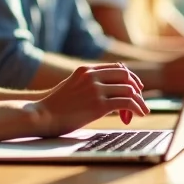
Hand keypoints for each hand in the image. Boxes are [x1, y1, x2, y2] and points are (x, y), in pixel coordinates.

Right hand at [28, 64, 147, 137]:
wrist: (41, 116)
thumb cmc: (54, 106)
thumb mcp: (71, 87)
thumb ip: (88, 85)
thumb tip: (107, 94)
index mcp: (86, 70)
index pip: (117, 68)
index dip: (130, 78)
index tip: (136, 89)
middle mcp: (92, 76)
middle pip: (126, 76)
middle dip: (137, 89)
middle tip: (140, 101)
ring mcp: (96, 90)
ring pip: (129, 90)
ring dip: (138, 101)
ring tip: (142, 111)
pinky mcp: (99, 105)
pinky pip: (126, 103)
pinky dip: (136, 108)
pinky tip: (138, 115)